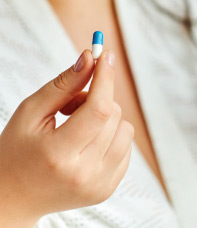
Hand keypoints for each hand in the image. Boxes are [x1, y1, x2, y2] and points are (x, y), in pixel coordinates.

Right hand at [0, 50, 133, 226]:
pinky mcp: (108, 187)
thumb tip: (90, 58)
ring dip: (106, 117)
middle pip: (113, 115)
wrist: (15, 196)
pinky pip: (126, 145)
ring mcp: (100, 184)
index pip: (98, 109)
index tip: (107, 55)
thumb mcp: (31, 112)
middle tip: (70, 106)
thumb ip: (63, 84)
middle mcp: (84, 174)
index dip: (106, 77)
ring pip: (125, 128)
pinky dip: (111, 134)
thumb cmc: (18, 149)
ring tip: (78, 126)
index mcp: (59, 155)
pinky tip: (88, 142)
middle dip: (97, 98)